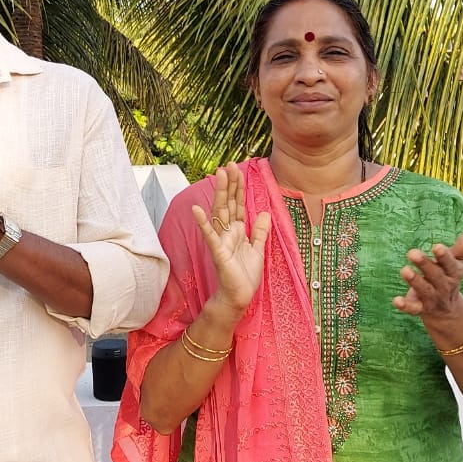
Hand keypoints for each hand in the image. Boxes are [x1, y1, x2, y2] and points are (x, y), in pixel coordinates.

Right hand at [190, 163, 270, 318]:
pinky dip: (203, 223)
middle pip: (228, 203)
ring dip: (219, 194)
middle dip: (229, 184)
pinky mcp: (218, 252)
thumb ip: (260, 231)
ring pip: (220, 212)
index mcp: (237, 231)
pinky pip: (210, 235)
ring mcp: (221, 240)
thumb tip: (265, 212)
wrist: (239, 297)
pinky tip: (197, 209)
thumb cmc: (245, 276)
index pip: (238, 204)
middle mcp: (227, 232)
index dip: (238, 187)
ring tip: (218, 175)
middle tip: (228, 164)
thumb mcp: (258, 250)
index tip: (237, 169)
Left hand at [393, 229, 462, 319]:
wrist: (447, 310)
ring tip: (404, 270)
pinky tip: (396, 300)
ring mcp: (432, 298)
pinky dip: (405, 306)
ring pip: (424, 290)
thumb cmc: (448, 276)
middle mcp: (444, 286)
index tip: (437, 246)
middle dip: (424, 264)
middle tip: (412, 252)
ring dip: (414, 281)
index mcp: (454, 273)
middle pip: (435, 275)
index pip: (450, 264)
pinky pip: (413, 308)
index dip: (444, 256)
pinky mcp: (420, 308)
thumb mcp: (458, 262)